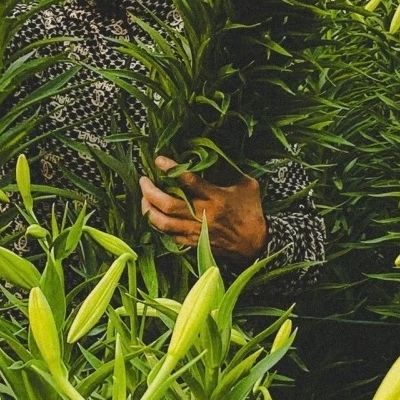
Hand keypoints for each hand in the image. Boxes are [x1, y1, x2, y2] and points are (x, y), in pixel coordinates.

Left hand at [139, 155, 267, 261]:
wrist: (256, 244)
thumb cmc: (252, 211)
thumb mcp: (248, 185)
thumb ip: (232, 170)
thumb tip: (218, 154)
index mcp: (216, 198)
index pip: (188, 181)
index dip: (171, 168)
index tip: (158, 160)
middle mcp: (203, 215)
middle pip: (168, 204)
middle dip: (150, 191)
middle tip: (143, 180)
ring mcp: (197, 231)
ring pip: (163, 223)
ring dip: (148, 210)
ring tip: (143, 198)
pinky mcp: (194, 243)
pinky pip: (169, 235)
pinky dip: (159, 225)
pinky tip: (154, 215)